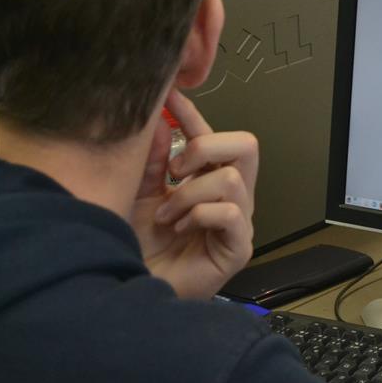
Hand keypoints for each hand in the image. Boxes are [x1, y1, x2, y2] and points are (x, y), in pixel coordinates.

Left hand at [130, 89, 257, 298]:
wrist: (134, 289)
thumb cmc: (140, 248)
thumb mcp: (140, 196)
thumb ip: (152, 162)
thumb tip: (160, 123)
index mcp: (206, 180)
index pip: (210, 135)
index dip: (192, 112)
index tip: (169, 93)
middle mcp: (230, 196)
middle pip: (247, 145)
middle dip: (206, 148)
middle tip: (176, 171)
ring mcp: (239, 220)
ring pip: (231, 179)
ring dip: (189, 194)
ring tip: (168, 215)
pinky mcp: (239, 246)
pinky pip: (231, 214)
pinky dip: (199, 216)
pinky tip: (181, 230)